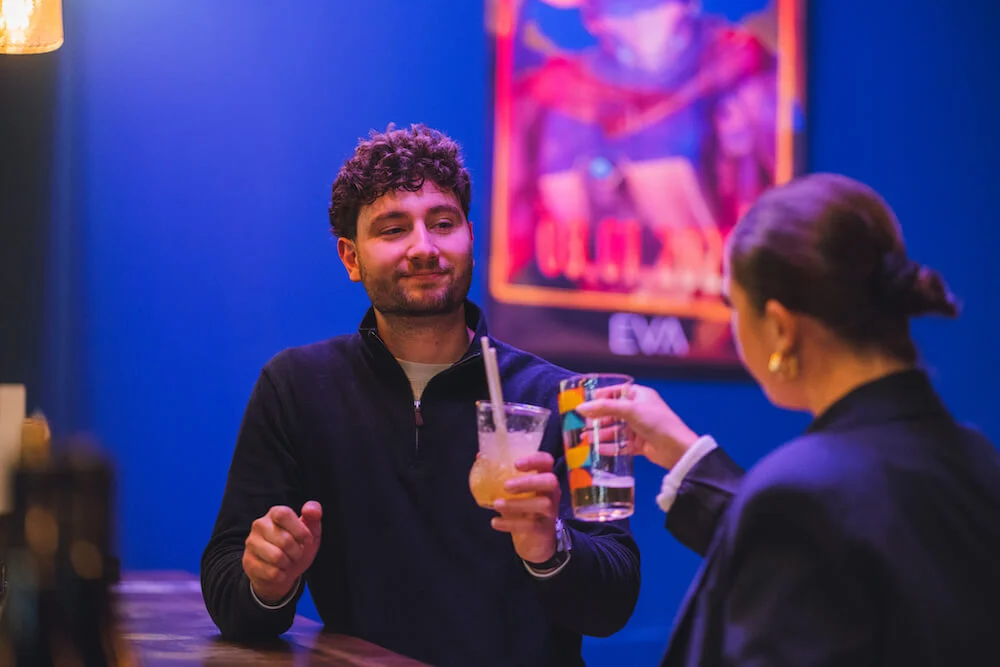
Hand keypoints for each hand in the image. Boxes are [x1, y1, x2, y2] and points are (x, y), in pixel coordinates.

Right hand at [243, 501, 322, 603]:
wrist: (283, 573)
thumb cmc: (297, 547)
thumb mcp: (311, 532)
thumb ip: (314, 517)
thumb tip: (310, 509)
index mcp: (275, 513)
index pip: (283, 514)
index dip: (299, 530)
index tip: (307, 540)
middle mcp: (259, 525)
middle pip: (284, 540)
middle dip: (297, 552)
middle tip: (297, 554)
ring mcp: (251, 543)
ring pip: (276, 557)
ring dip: (288, 563)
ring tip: (288, 561)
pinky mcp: (248, 562)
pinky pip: (271, 573)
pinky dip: (281, 575)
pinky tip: (279, 571)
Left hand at [491, 452, 559, 563]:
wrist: (535, 542)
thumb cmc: (523, 509)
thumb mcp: (515, 491)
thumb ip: (501, 475)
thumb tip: (480, 457)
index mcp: (544, 478)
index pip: (546, 461)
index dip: (534, 459)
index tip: (516, 464)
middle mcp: (551, 493)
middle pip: (550, 481)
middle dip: (528, 481)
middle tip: (506, 486)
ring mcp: (550, 512)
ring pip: (543, 504)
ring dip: (517, 503)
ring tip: (496, 504)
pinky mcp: (545, 530)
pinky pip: (531, 525)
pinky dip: (511, 524)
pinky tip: (495, 522)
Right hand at [576, 385, 698, 469]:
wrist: (676, 448)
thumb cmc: (655, 421)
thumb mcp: (629, 410)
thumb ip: (603, 408)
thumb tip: (579, 408)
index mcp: (640, 395)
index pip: (616, 392)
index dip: (601, 396)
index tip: (585, 402)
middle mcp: (639, 410)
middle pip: (613, 412)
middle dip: (598, 418)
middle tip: (581, 423)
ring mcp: (639, 428)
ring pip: (616, 429)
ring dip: (601, 434)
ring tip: (585, 438)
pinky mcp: (639, 444)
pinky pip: (621, 444)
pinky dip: (610, 447)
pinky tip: (598, 450)